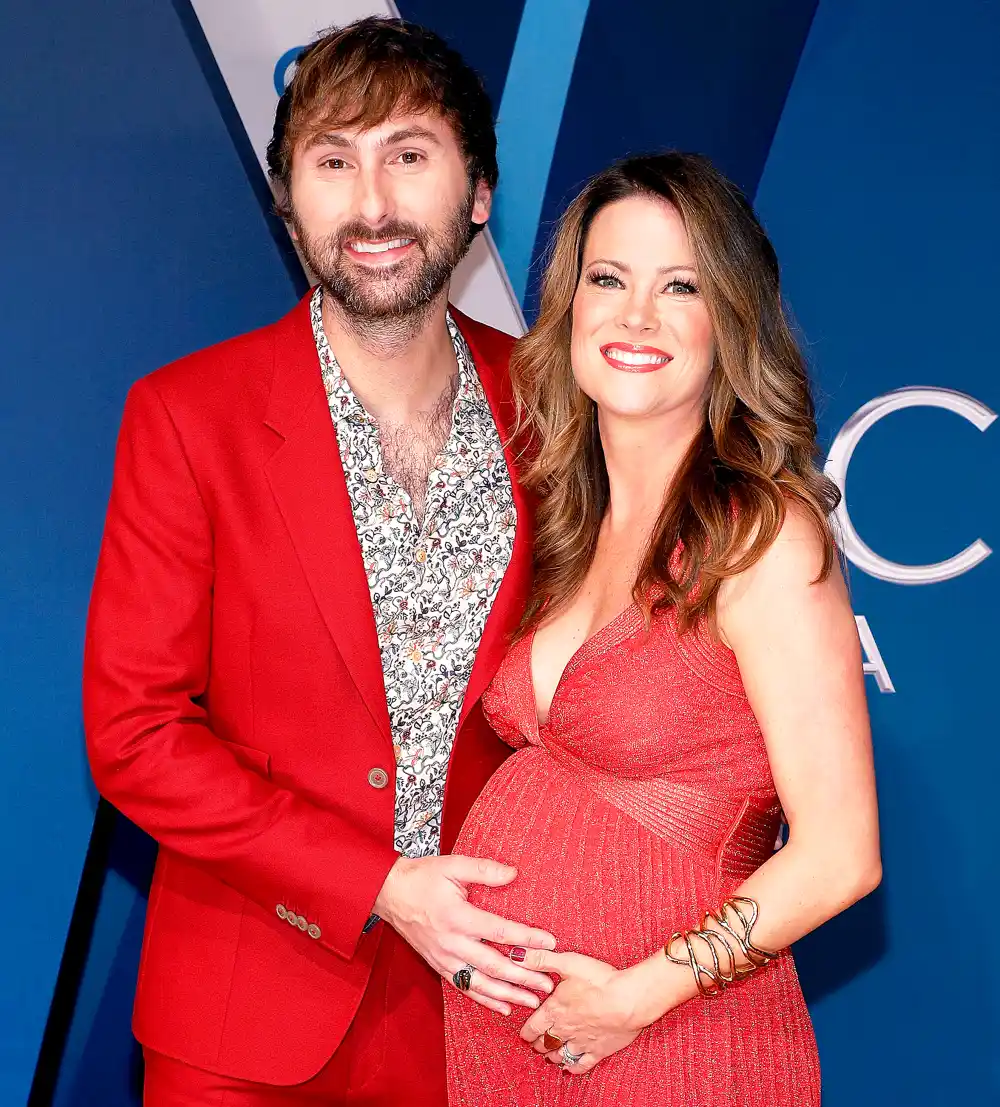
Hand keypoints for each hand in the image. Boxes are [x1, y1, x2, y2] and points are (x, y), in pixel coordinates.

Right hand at [374, 855, 556, 1015]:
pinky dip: (485, 999)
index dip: (526, 938)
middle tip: (548, 984)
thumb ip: (484, 870)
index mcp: (457, 917)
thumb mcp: (453, 865)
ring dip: (508, 994)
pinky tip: (504, 1007)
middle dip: (523, 976)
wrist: (390, 893)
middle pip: (494, 964)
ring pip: (480, 983)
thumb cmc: (423, 877)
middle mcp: (451, 942)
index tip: (550, 942)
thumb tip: (513, 873)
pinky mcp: (438, 965)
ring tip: (532, 1001)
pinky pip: (465, 987)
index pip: (499, 930)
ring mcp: (444, 958)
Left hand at [517, 949, 665, 1074]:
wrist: (628, 1000)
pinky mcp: (599, 1051)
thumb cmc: (599, 980)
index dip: (526, 1032)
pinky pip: (581, 1065)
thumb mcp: (568, 962)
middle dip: (537, 1043)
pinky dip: (572, 1067)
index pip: (532, 1027)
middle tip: (534, 1044)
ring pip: (560, 1055)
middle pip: (544, 1043)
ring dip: (551, 1055)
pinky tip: (568, 1068)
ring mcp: (581, 1043)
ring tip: (548, 1055)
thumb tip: (516, 954)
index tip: (523, 1034)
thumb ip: (541, 959)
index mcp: (554, 1010)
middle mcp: (564, 1030)